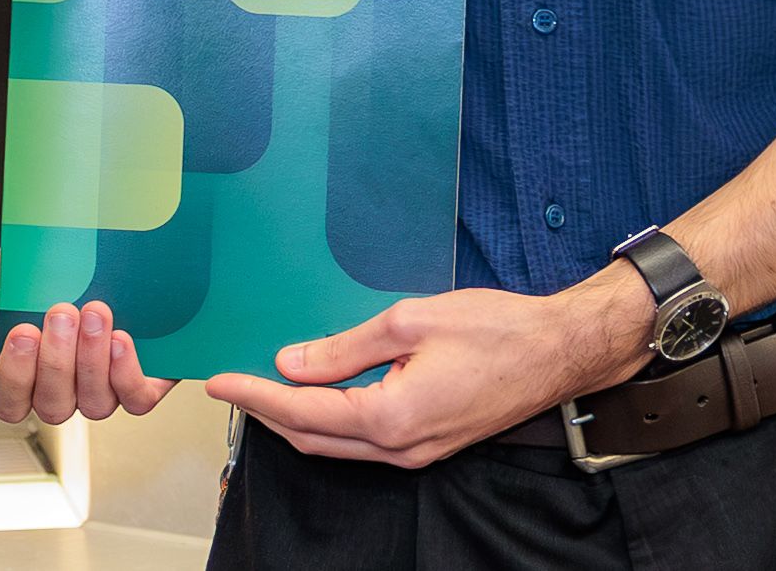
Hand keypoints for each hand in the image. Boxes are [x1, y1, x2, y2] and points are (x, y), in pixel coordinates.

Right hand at [0, 249, 171, 423]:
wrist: (106, 242)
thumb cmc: (52, 265)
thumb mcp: (6, 272)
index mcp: (29, 370)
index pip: (9, 402)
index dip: (14, 377)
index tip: (22, 331)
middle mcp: (66, 387)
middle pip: (52, 407)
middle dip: (56, 361)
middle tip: (61, 312)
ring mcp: (104, 388)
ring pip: (95, 404)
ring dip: (92, 359)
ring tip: (94, 311)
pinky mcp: (143, 381)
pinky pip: (135, 399)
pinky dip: (126, 373)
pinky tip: (120, 338)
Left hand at [206, 270, 651, 467]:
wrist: (558, 353)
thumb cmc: (495, 331)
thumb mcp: (409, 322)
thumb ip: (344, 348)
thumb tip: (291, 363)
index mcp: (391, 417)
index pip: (302, 411)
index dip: (254, 395)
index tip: (218, 379)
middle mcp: (401, 447)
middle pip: (312, 438)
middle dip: (265, 412)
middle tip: (228, 383)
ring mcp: (417, 452)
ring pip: (336, 446)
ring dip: (294, 419)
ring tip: (259, 387)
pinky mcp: (428, 443)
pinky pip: (363, 443)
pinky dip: (328, 422)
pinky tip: (314, 394)